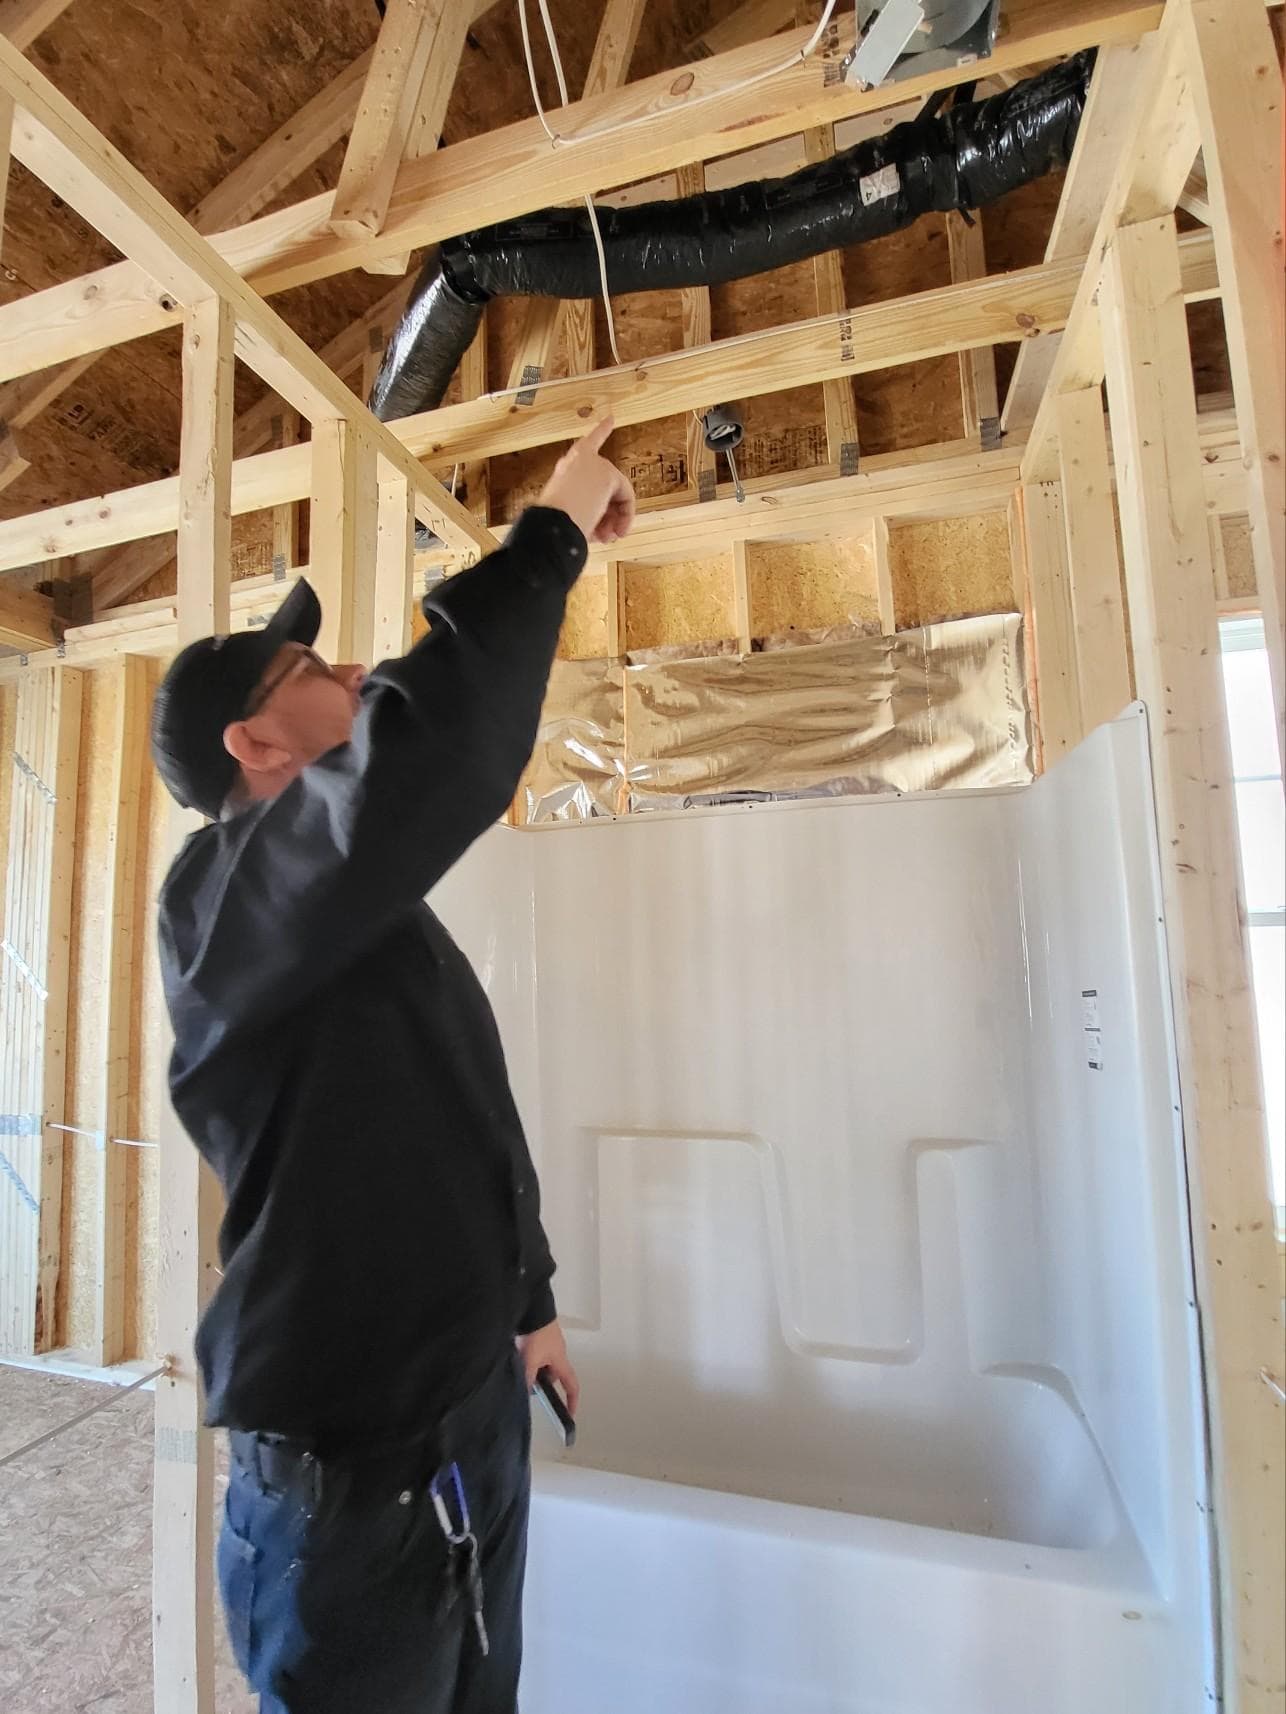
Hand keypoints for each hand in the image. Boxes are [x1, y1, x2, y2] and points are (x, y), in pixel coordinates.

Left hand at [516, 1318, 579, 1418]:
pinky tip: (517, 1354)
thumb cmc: (537, 1330)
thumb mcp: (530, 1360)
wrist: (531, 1307)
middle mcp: (557, 1353)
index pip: (571, 1385)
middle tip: (527, 1384)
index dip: (571, 1401)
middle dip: (540, 1382)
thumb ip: (528, 1378)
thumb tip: (527, 1392)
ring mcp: (548, 1344)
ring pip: (541, 1365)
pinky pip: (534, 1354)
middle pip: (552, 1376)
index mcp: (561, 1360)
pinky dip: (527, 1358)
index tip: (570, 1413)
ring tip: (519, 1363)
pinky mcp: (538, 1336)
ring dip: (531, 1368)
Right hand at [536, 417, 634, 545]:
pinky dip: (626, 516)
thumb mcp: (568, 511)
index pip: (587, 444)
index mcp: (567, 467)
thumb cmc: (555, 523)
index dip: (601, 430)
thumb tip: (609, 526)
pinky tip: (623, 529)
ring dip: (617, 518)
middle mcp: (581, 459)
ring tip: (609, 537)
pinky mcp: (608, 475)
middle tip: (606, 535)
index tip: (612, 418)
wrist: (553, 525)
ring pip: (617, 493)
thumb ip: (588, 508)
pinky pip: (626, 498)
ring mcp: (595, 464)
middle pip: (606, 484)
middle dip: (609, 512)